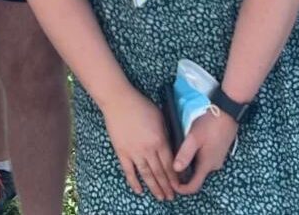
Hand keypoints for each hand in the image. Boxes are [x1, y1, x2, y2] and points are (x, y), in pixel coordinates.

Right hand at [101, 86, 178, 200]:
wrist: (119, 102)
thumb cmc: (141, 106)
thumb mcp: (160, 118)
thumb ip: (166, 134)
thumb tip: (170, 147)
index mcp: (160, 140)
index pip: (170, 164)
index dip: (175, 177)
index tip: (179, 186)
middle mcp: (148, 150)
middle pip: (160, 172)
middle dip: (167, 186)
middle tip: (171, 197)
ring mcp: (134, 152)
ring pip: (146, 175)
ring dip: (154, 188)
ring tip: (160, 198)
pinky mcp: (122, 152)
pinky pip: (129, 171)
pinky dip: (134, 182)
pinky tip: (140, 191)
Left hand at [171, 107, 237, 193]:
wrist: (228, 110)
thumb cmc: (211, 123)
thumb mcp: (194, 138)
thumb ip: (185, 154)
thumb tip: (175, 170)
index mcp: (207, 165)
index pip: (193, 186)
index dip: (181, 188)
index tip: (170, 184)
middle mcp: (213, 165)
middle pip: (196, 178)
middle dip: (182, 177)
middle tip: (169, 169)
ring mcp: (217, 158)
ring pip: (200, 168)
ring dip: (188, 166)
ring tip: (176, 157)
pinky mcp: (218, 151)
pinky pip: (205, 160)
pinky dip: (195, 159)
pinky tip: (187, 148)